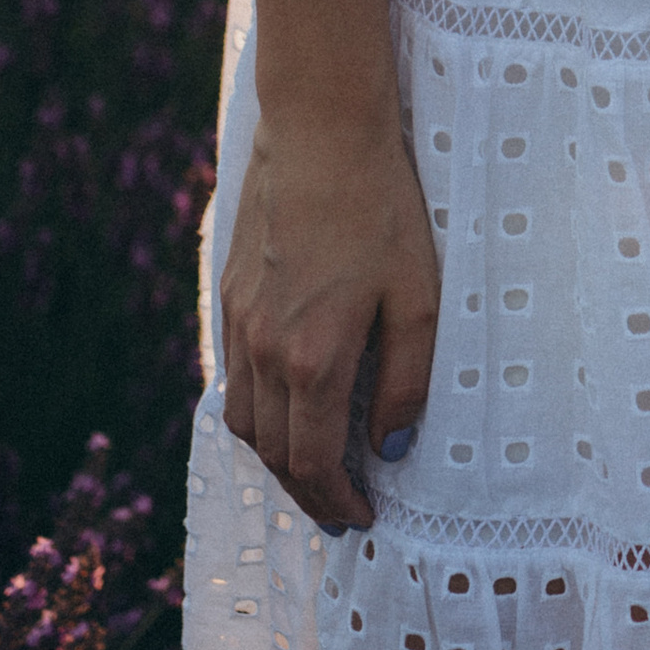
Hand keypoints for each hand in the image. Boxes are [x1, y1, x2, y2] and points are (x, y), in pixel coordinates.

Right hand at [218, 111, 439, 533]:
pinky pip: (233, 376)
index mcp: (312, 358)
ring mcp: (241, 322)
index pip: (312, 462)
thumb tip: (391, 445)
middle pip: (272, 452)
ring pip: (243, 419)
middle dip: (305, 492)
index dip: (336, 501)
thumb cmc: (381, 208)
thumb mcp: (418, 295)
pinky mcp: (231, 294)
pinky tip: (283, 406)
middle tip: (340, 511)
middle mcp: (264, 350)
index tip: (363, 518)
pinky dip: (255, 410)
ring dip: (275, 456)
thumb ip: (407, 379)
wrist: (321, 131)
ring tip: (312, 469)